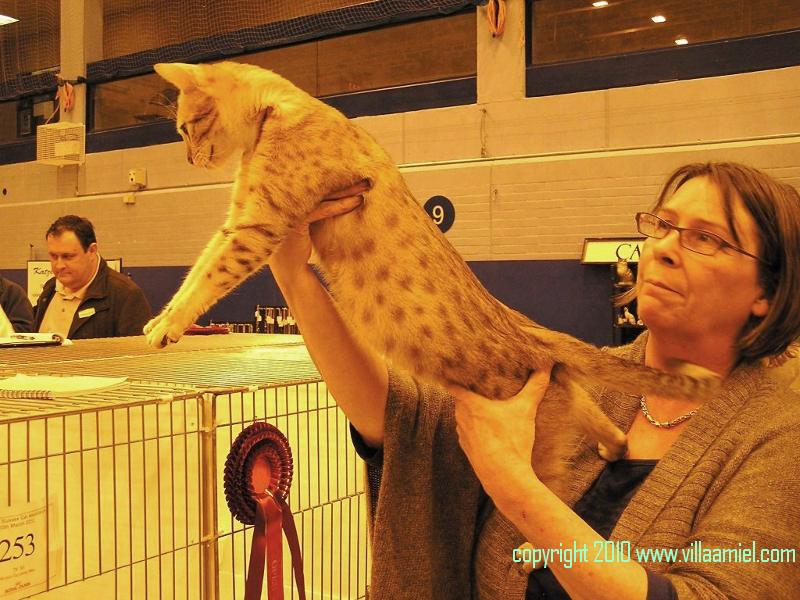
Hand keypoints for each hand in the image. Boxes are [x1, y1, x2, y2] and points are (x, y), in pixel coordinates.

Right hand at [269, 180, 369, 282]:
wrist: (291, 271)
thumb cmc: (302, 244)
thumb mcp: (309, 219)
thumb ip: (316, 203)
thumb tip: (340, 188)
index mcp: (283, 196)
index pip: (311, 182)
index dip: (332, 177)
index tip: (352, 172)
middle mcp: (282, 200)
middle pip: (317, 186)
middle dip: (341, 180)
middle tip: (363, 177)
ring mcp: (287, 210)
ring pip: (321, 196)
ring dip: (345, 191)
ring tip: (364, 187)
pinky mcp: (295, 222)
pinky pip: (321, 209)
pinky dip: (340, 206)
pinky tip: (356, 202)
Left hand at [448, 365, 551, 503]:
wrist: (504, 477)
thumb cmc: (510, 441)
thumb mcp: (525, 410)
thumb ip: (535, 386)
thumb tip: (546, 365)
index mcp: (469, 404)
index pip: (453, 384)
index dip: (455, 375)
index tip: (460, 369)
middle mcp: (461, 417)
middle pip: (460, 399)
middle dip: (469, 391)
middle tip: (481, 383)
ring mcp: (463, 435)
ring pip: (463, 417)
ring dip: (472, 411)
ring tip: (486, 405)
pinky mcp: (468, 449)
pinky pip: (469, 433)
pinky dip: (476, 429)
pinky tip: (489, 430)